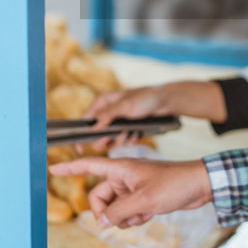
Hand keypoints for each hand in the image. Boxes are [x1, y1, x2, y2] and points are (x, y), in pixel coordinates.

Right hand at [49, 156, 211, 227]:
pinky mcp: (142, 198)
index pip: (88, 166)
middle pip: (99, 198)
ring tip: (143, 213)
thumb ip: (118, 211)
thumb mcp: (143, 200)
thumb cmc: (174, 184)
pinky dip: (134, 217)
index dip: (70, 168)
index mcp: (120, 168)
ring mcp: (132, 189)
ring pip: (113, 209)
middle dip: (108, 213)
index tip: (51, 169)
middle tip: (121, 219)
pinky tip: (150, 214)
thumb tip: (102, 222)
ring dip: (124, 217)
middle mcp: (123, 177)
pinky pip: (126, 213)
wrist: (199, 185)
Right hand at [86, 81, 223, 129]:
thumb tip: (92, 128)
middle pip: (96, 135)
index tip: (80, 149)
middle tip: (119, 136)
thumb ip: (108, 115)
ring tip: (131, 133)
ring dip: (120, 140)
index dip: (81, 135)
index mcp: (102, 102)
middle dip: (107, 139)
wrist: (167, 102)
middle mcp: (107, 112)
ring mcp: (117, 122)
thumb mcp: (126, 106)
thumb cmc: (146, 98)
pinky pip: (122, 141)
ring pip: (110, 140)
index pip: (84, 121)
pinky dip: (129, 140)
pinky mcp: (126, 129)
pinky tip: (137, 134)